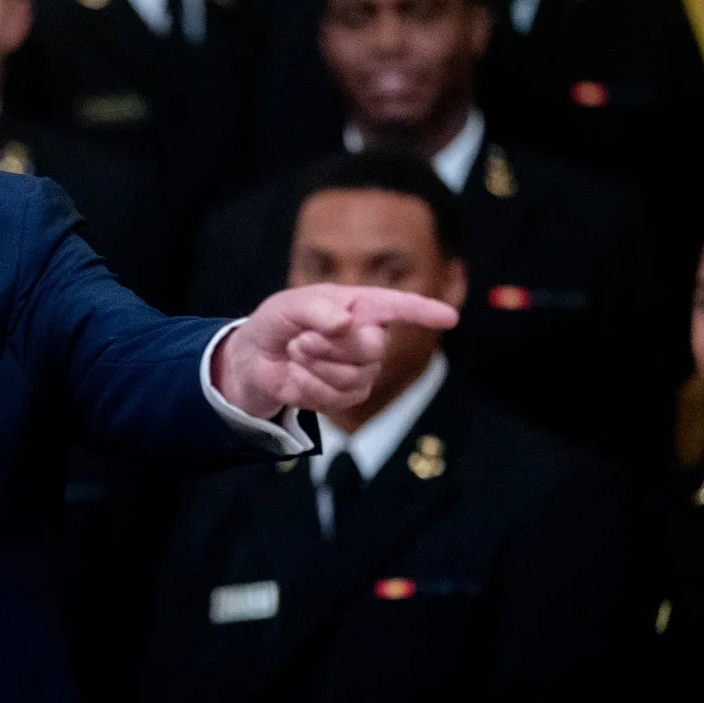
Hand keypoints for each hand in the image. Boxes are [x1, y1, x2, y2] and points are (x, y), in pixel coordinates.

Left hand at [212, 285, 458, 419]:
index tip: (450, 317)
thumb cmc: (275, 325)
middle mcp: (367, 336)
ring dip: (316, 366)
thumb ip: (315, 309)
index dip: (423, 312)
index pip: (397, 307)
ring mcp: (361, 369)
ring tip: (298, 354)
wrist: (253, 362)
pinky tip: (299, 377)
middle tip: (301, 340)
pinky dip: (310, 387)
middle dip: (331, 346)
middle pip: (372, 347)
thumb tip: (347, 323)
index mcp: (359, 305)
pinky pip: (338, 397)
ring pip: (354, 376)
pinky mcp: (348, 395)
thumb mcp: (285, 307)